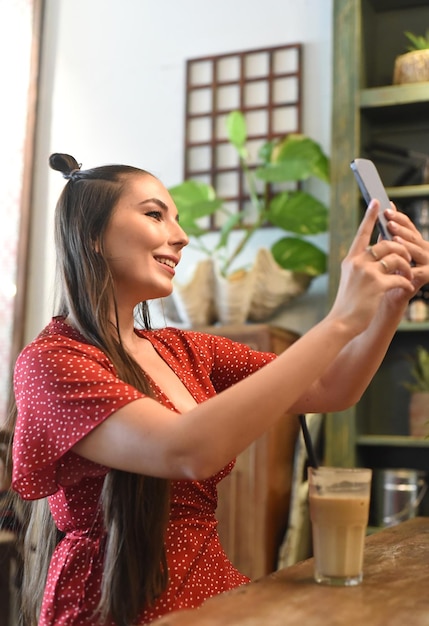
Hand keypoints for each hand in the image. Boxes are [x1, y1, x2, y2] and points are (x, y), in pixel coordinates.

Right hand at [329, 200, 414, 334]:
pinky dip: (406, 282)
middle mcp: (358, 262)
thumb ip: (363, 263)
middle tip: (407, 259)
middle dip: (402, 250)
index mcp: (351, 259)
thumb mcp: (352, 278)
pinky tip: (406, 288)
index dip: (370, 216)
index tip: (378, 200)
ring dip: (407, 266)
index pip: (362, 233)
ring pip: (396, 258)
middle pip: (387, 244)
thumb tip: (379, 250)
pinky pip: (400, 276)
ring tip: (408, 274)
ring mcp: (367, 272)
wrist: (342, 321)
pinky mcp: (377, 284)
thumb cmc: (349, 302)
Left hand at [385, 207, 428, 291]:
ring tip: (394, 239)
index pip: (407, 226)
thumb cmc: (385, 277)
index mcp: (413, 243)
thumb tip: (377, 220)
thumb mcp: (384, 256)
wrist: (388, 301)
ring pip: (417, 251)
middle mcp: (423, 250)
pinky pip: (418, 271)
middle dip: (400, 228)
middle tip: (389, 221)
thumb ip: (384, 240)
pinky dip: (409, 268)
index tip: (386, 209)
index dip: (398, 217)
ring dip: (406, 244)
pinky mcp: (426, 277)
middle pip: (413, 235)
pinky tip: (400, 264)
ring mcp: (426, 263)